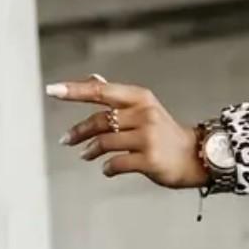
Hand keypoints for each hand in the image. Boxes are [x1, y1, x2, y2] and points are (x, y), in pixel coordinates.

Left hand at [46, 77, 208, 189]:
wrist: (196, 157)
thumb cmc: (166, 134)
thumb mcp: (145, 109)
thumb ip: (118, 97)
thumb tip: (93, 79)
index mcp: (141, 98)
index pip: (101, 91)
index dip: (74, 90)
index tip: (51, 90)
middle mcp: (145, 115)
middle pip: (100, 120)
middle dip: (79, 131)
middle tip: (66, 140)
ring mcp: (148, 138)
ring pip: (105, 142)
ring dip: (90, 150)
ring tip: (85, 155)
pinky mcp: (151, 160)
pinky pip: (117, 163)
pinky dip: (107, 167)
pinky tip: (106, 169)